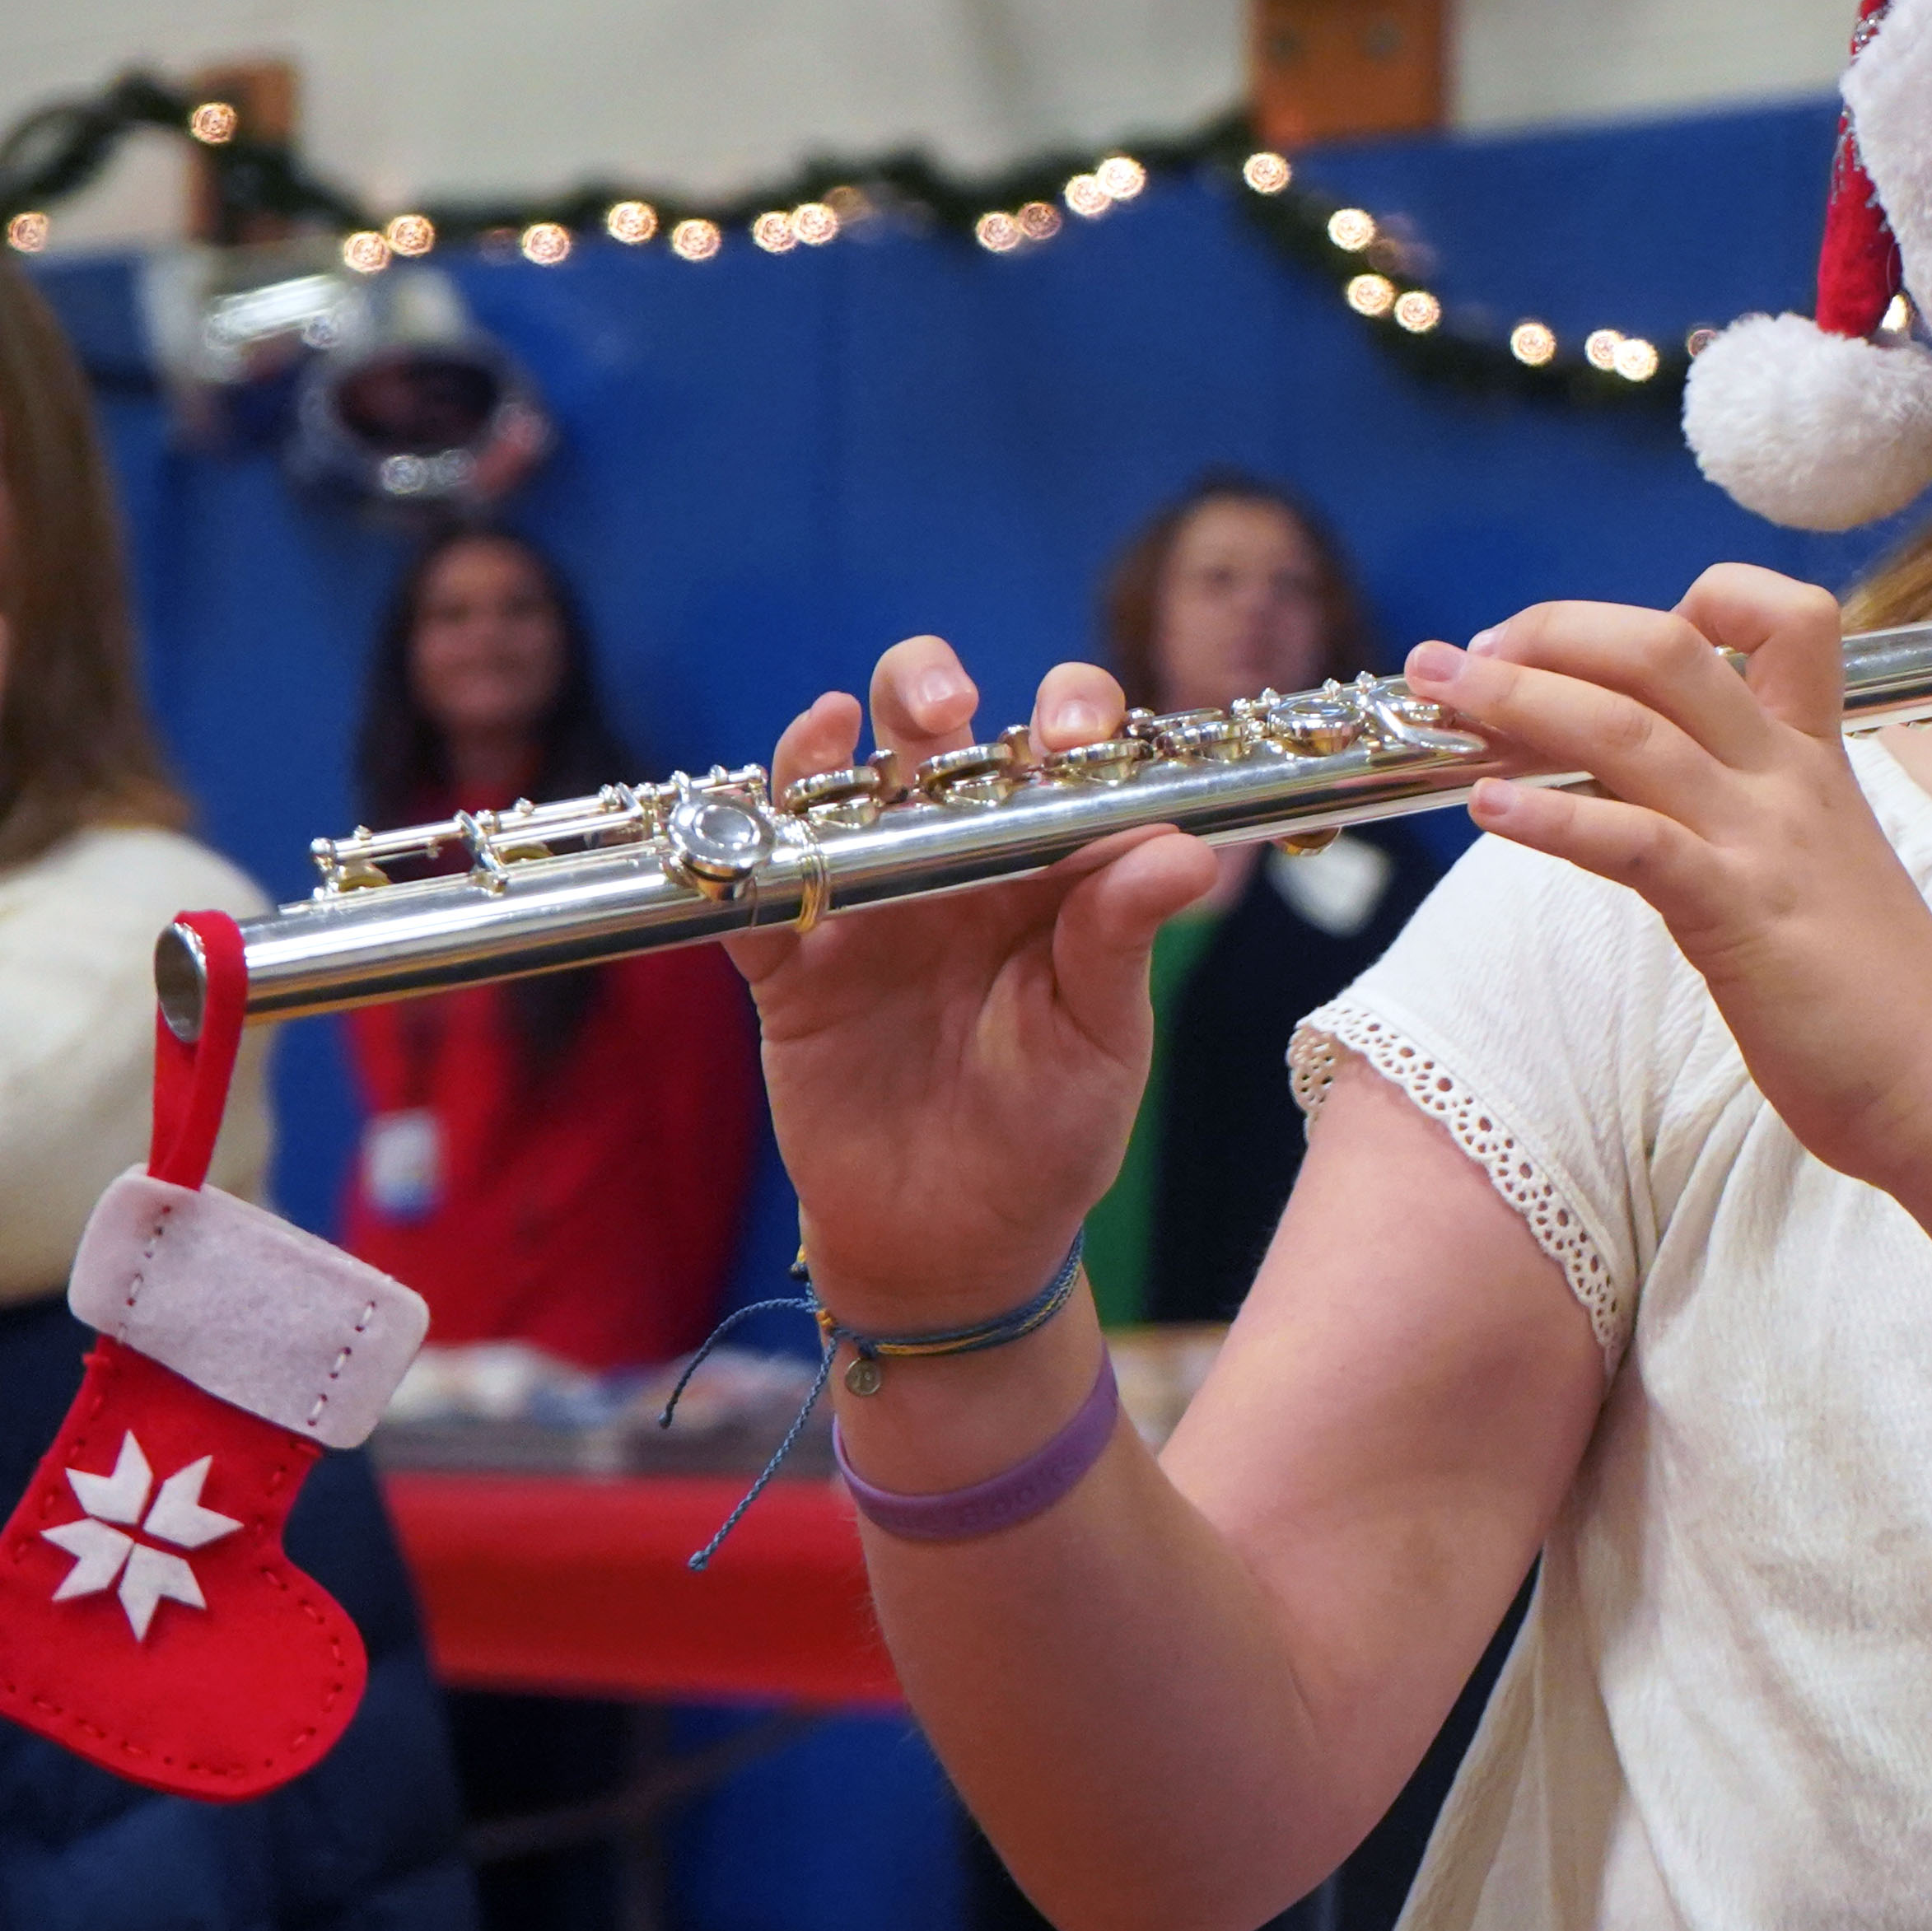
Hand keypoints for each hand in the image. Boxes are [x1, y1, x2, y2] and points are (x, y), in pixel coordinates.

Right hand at [735, 640, 1221, 1327]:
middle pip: (934, 739)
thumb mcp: (1100, 1039)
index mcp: (1047, 868)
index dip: (1067, 716)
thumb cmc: (1050, 1132)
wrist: (954, 1243)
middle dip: (930, 687)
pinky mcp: (790, 967)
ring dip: (837, 745)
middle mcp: (953, 864)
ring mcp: (866, 905)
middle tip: (950, 703)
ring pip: (840, 790)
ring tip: (854, 720)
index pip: (1059, 759)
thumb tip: (1186, 853)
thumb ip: (1120, 941)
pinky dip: (745, 849)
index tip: (1076, 730)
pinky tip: (760, 818)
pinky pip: (757, 891)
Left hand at [1409, 567, 1931, 1190]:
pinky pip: (1635, 841)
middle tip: (1464, 657)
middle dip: (1552, 631)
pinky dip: (1553, 816)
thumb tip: (1641, 798)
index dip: (1695, 599)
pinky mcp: (1741, 917)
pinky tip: (1489, 809)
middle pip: (1667, 647)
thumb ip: (1741, 819)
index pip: (1777, 616)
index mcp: (1814, 758)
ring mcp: (1765, 842)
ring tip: (1439, 694)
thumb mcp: (1812, 872)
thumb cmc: (1871, 999)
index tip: (1603, 640)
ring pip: (1631, 728)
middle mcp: (1788, 779)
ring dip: (1518, 699)